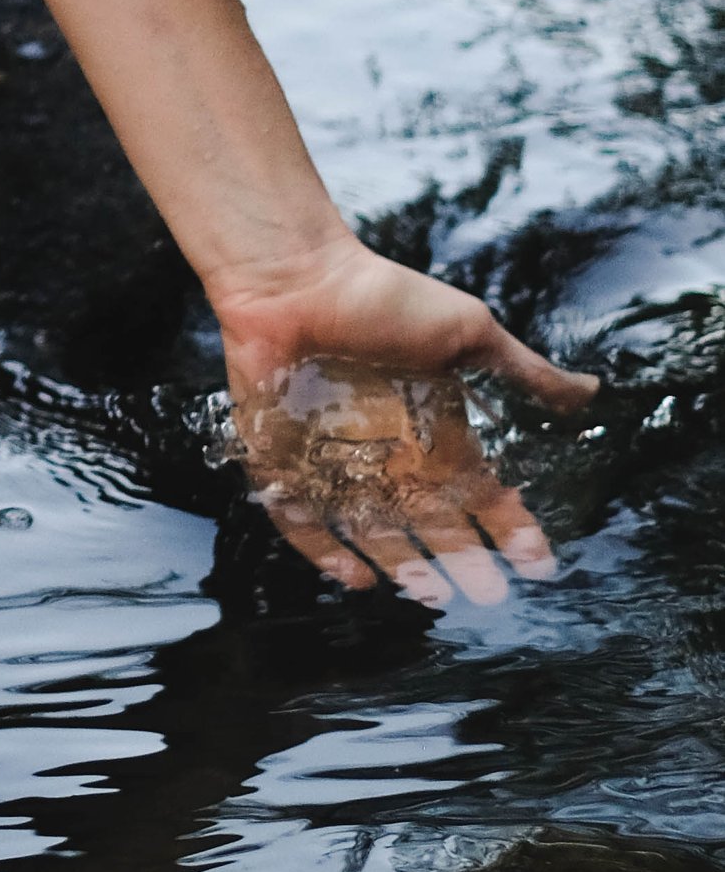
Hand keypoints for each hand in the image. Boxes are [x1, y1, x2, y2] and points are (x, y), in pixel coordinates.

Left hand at [213, 240, 597, 605]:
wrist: (295, 275)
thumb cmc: (382, 296)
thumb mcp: (464, 330)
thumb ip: (523, 368)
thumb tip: (592, 391)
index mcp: (433, 430)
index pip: (479, 491)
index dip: (509, 526)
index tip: (537, 561)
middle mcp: (386, 454)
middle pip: (430, 520)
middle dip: (462, 559)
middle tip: (489, 595)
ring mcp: (331, 460)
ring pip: (371, 529)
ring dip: (400, 563)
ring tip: (430, 593)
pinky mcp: (279, 461)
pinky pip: (300, 518)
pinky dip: (324, 549)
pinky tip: (355, 578)